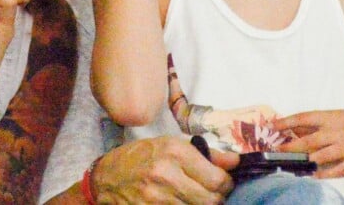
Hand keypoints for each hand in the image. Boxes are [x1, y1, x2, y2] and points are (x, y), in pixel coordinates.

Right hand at [93, 136, 236, 203]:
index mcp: (175, 152)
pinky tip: (182, 203)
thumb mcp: (171, 145)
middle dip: (217, 199)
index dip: (226, 184)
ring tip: (195, 197)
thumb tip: (236, 161)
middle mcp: (166, 175)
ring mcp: (156, 198)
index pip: (217, 178)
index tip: (223, 182)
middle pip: (211, 200)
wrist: (107, 177)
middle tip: (213, 194)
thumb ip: (206, 155)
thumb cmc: (141, 156)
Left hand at [274, 110, 343, 178]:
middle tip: (276, 150)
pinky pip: (337, 170)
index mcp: (331, 116)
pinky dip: (324, 173)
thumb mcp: (338, 116)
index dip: (286, 122)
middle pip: (308, 140)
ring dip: (304, 161)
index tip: (272, 125)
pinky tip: (314, 175)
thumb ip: (318, 123)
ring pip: (320, 155)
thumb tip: (294, 127)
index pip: (303, 117)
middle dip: (290, 146)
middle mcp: (336, 131)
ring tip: (291, 165)